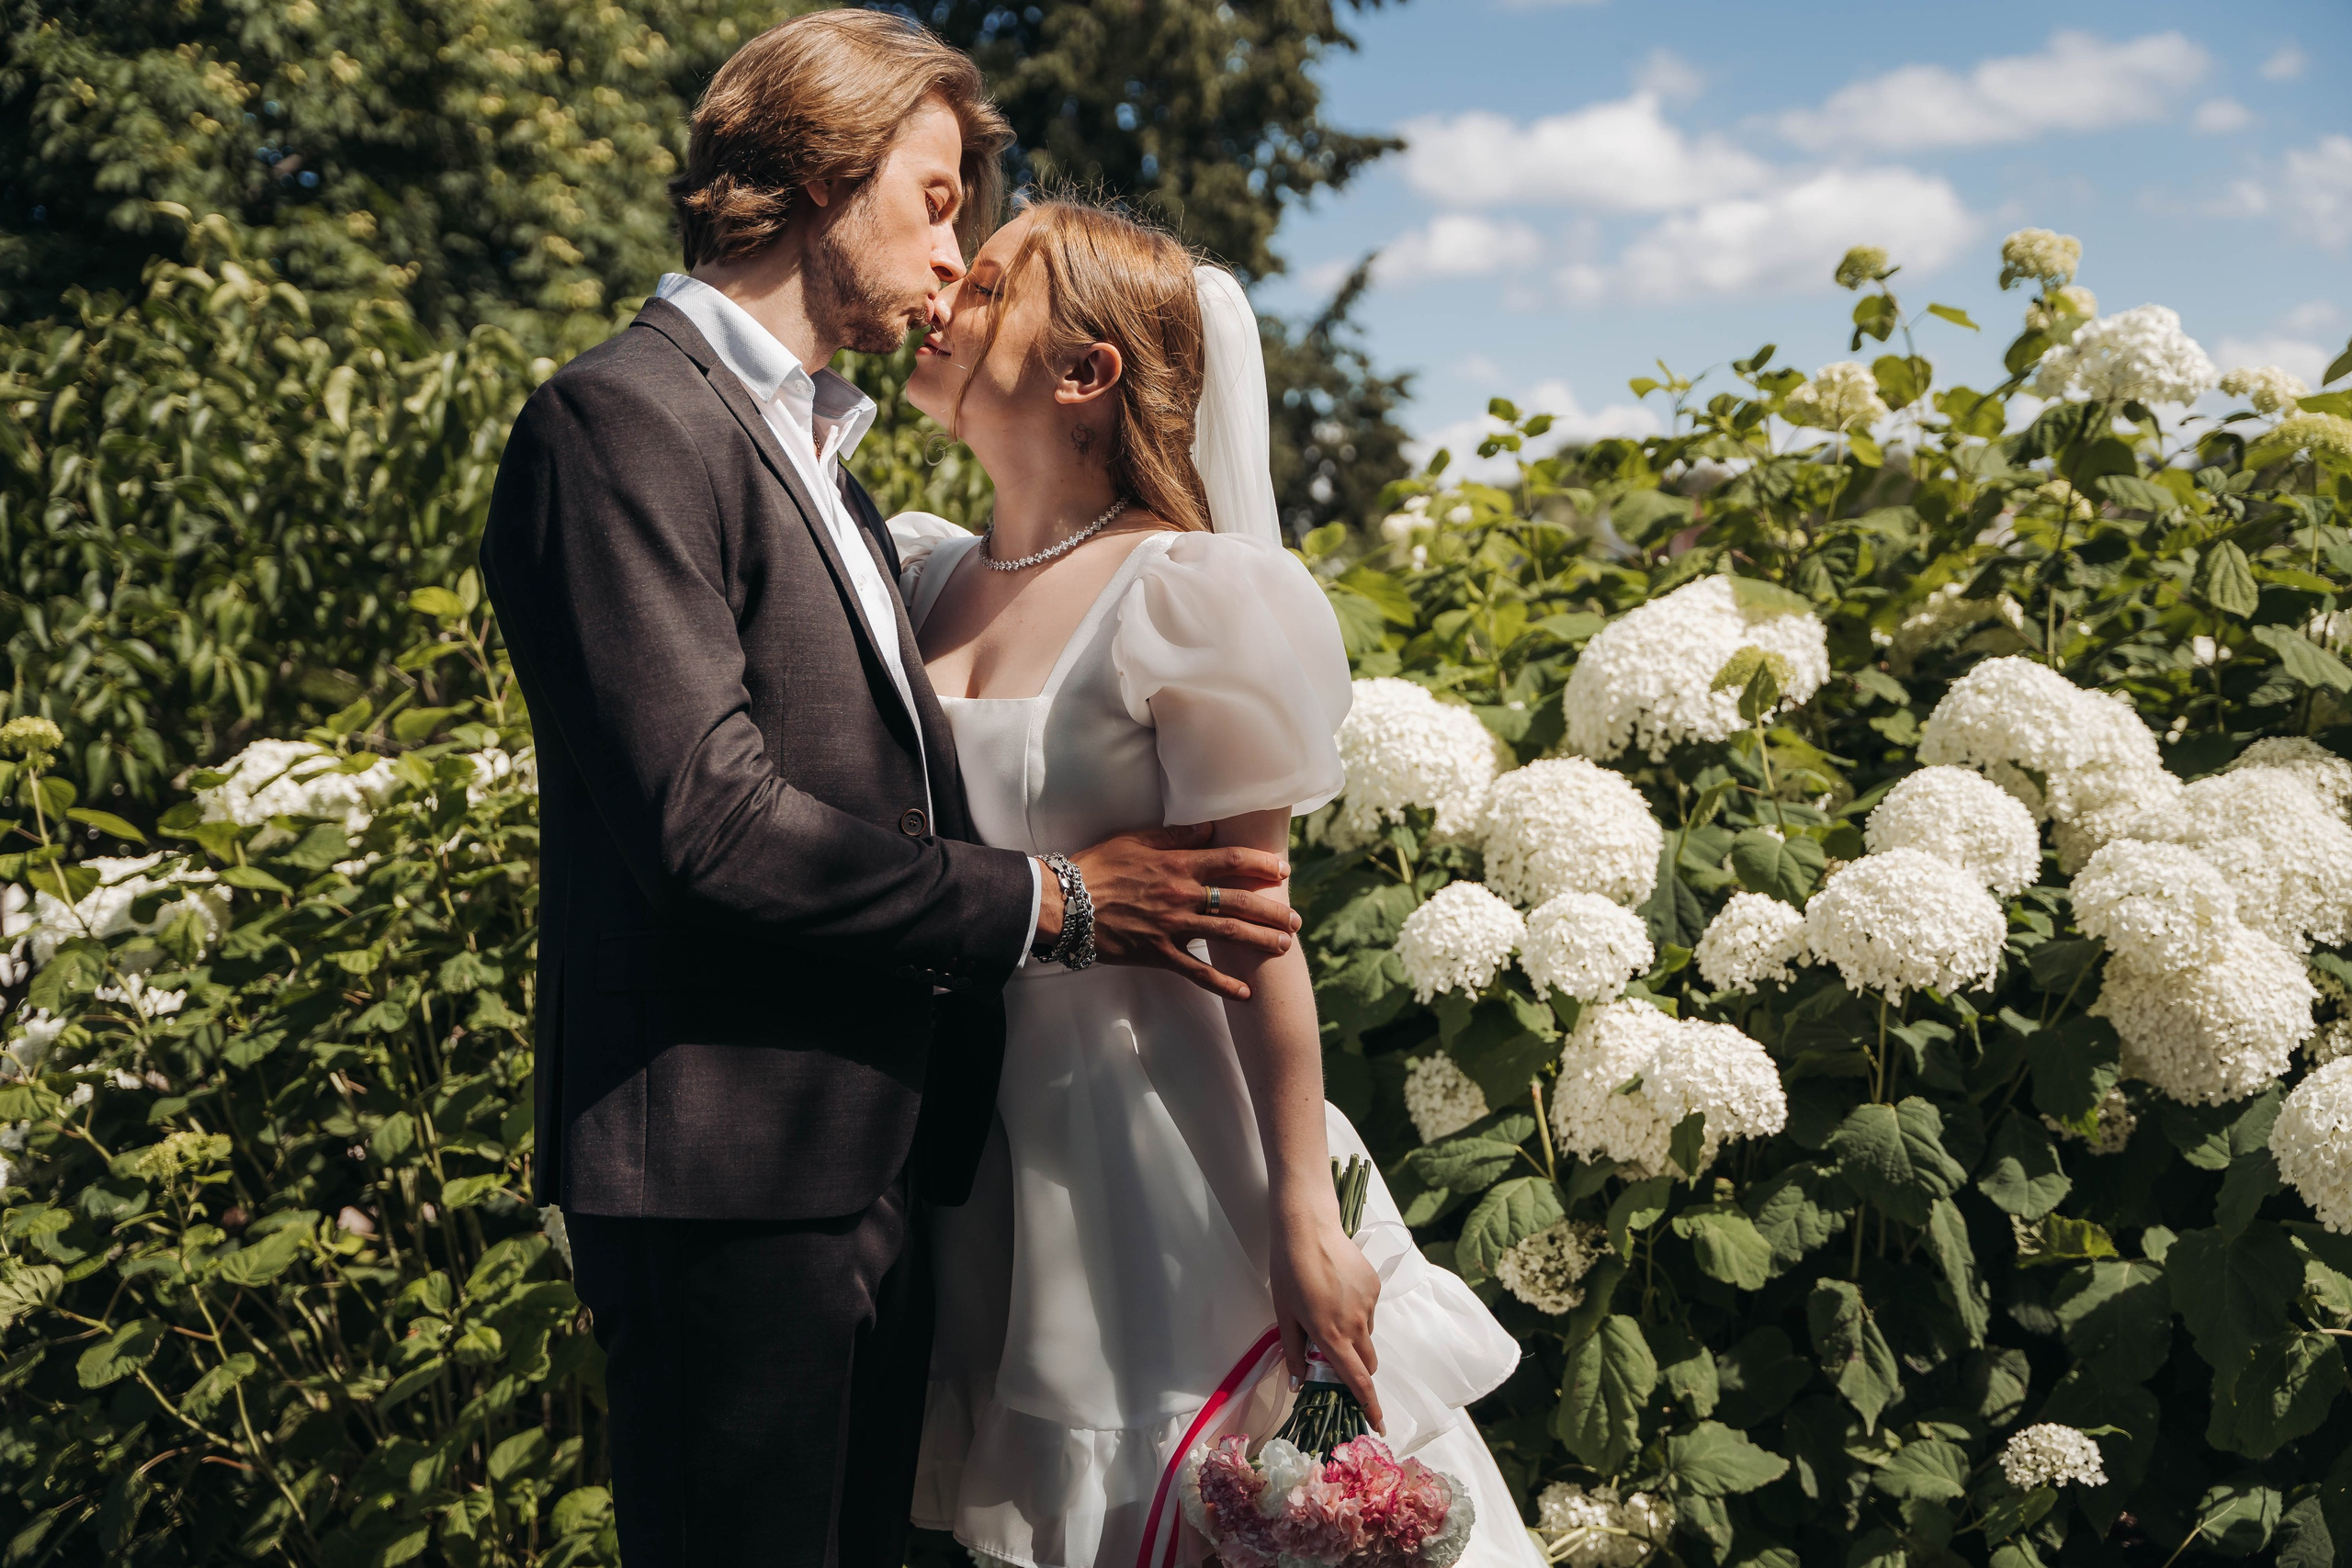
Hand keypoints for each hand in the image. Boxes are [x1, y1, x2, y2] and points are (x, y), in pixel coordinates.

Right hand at [1059, 824, 1299, 1000]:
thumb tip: (1209, 829)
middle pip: (1239, 900)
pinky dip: (1223, 984)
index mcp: (1178, 864)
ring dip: (1260, 940)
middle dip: (1272, 910)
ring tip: (1285, 946)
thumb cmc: (1098, 866)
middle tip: (1296, 918)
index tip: (1283, 870)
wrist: (1066, 903)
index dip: (1261, 864)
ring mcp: (1172, 926)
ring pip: (1227, 934)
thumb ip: (1175, 836)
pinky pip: (1197, 972)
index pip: (1231, 861)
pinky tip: (1246, 994)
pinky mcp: (1159, 953)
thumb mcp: (1135, 840)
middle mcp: (1182, 895)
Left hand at [1270, 1212, 1383, 1431]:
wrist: (1308, 1228)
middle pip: (1368, 1362)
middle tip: (1334, 1356)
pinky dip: (1356, 1311)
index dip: (1369, 1405)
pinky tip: (1337, 1289)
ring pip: (1367, 1334)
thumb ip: (1293, 1352)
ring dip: (1353, 1336)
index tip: (1379, 1424)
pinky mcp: (1375, 1286)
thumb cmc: (1289, 1272)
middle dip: (1358, 1369)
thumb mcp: (1284, 1315)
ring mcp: (1369, 1304)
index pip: (1357, 1380)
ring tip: (1327, 1309)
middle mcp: (1356, 1324)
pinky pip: (1369, 1310)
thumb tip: (1299, 1384)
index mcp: (1331, 1336)